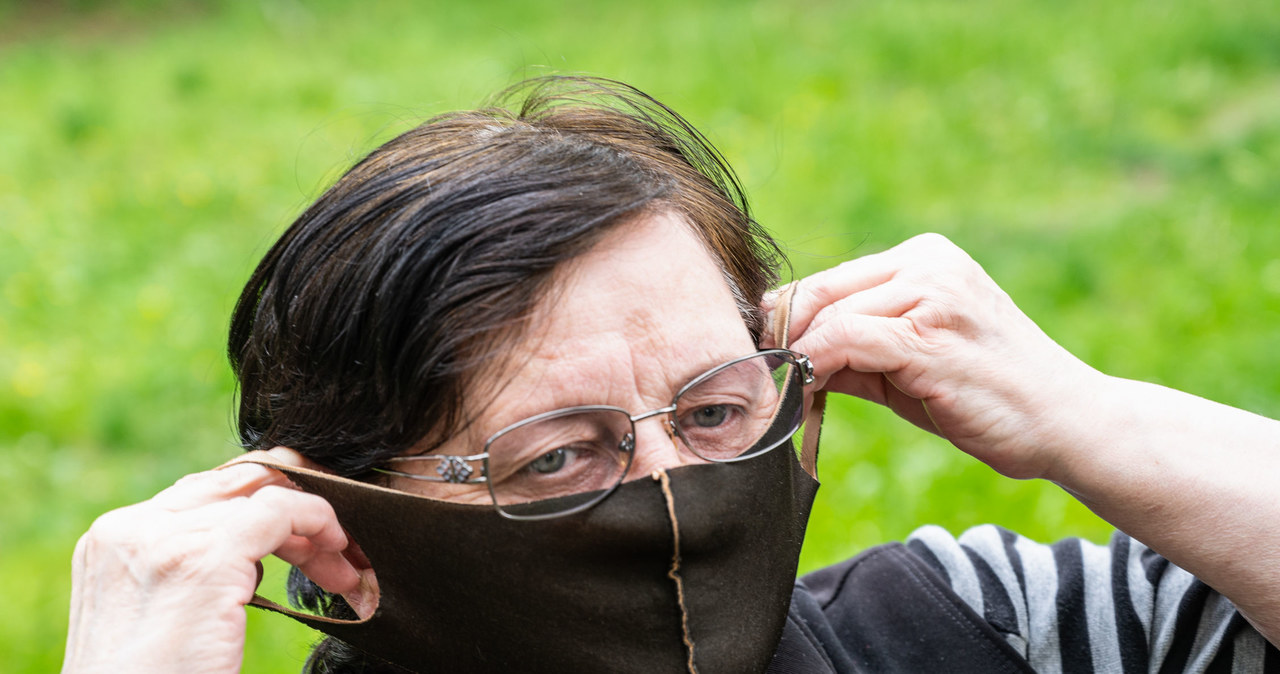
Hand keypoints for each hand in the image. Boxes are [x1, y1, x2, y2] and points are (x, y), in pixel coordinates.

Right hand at [62, 448, 374, 673]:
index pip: (203, 493)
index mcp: (114, 540)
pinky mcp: (206, 558)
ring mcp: (164, 538)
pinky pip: (280, 511)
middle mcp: (131, 528)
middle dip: (293, 505)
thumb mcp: (162, 616)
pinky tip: (337, 549)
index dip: (263, 504)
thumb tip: (257, 557)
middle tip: (335, 545)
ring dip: (313, 526)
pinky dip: (317, 520)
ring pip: (263, 493)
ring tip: (343, 568)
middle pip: (234, 484)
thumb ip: (193, 572)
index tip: (303, 536)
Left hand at [765, 233, 1102, 479]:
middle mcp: (929, 263)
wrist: (1068, 423)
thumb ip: (854, 352)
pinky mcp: (930, 335)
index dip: (786, 318)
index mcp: (925, 259)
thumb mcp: (910, 365)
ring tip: (782, 391)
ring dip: (796, 355)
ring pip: (828, 313)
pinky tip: (805, 391)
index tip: (760, 355)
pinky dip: (815, 364)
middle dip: (782, 335)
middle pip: (820, 291)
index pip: (829, 279)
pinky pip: (846, 339)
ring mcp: (933, 293)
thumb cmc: (987, 397)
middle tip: (758, 375)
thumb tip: (785, 358)